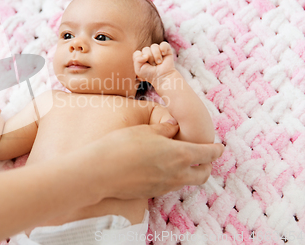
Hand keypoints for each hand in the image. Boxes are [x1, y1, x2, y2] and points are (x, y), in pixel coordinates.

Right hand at [84, 122, 223, 199]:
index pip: (208, 154)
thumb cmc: (122, 146)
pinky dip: (172, 179)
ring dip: (189, 173)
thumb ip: (163, 129)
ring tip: (180, 163)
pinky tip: (160, 170)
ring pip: (186, 182)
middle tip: (203, 158)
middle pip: (203, 175)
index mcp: (180, 154)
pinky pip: (169, 187)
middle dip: (207, 166)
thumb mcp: (145, 130)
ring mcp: (164, 186)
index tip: (219, 147)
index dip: (216, 150)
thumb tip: (173, 126)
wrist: (99, 172)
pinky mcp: (151, 193)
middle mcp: (177, 174)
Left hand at [133, 41, 174, 84]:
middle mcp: (149, 52)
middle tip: (154, 65)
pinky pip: (164, 44)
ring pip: (154, 46)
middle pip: (146, 49)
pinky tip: (164, 54)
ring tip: (159, 62)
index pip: (137, 53)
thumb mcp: (138, 70)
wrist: (163, 77)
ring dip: (156, 56)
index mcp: (141, 57)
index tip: (145, 65)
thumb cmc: (150, 74)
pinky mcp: (166, 49)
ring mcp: (157, 50)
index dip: (141, 58)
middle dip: (150, 59)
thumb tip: (146, 54)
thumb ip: (137, 60)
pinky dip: (163, 49)